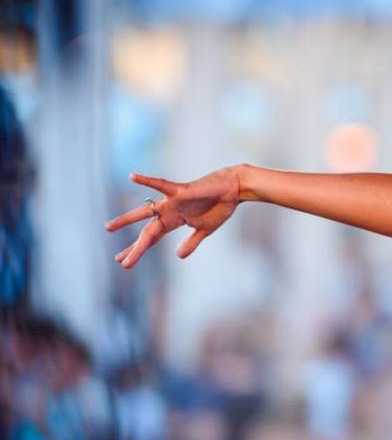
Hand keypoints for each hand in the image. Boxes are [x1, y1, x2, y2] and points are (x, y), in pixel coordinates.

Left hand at [105, 166, 241, 268]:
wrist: (234, 190)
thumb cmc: (220, 206)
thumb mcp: (205, 230)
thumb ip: (191, 243)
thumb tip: (178, 256)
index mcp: (175, 221)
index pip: (153, 238)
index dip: (140, 250)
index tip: (125, 262)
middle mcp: (170, 211)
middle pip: (148, 231)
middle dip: (135, 246)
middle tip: (118, 260)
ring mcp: (173, 201)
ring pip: (147, 212)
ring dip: (128, 220)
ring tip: (109, 228)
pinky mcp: (180, 191)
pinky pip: (161, 185)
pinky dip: (147, 181)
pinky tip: (132, 176)